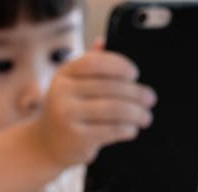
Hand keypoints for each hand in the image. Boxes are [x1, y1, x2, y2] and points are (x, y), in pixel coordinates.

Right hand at [34, 41, 155, 166]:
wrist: (46, 145)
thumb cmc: (66, 111)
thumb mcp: (72, 85)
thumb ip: (88, 64)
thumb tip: (104, 41)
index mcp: (64, 74)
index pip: (95, 63)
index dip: (119, 66)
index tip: (135, 74)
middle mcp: (62, 92)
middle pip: (110, 87)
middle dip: (136, 94)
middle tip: (150, 99)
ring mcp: (68, 115)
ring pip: (114, 109)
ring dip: (136, 113)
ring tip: (146, 117)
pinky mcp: (76, 138)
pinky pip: (111, 130)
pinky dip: (127, 129)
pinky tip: (132, 130)